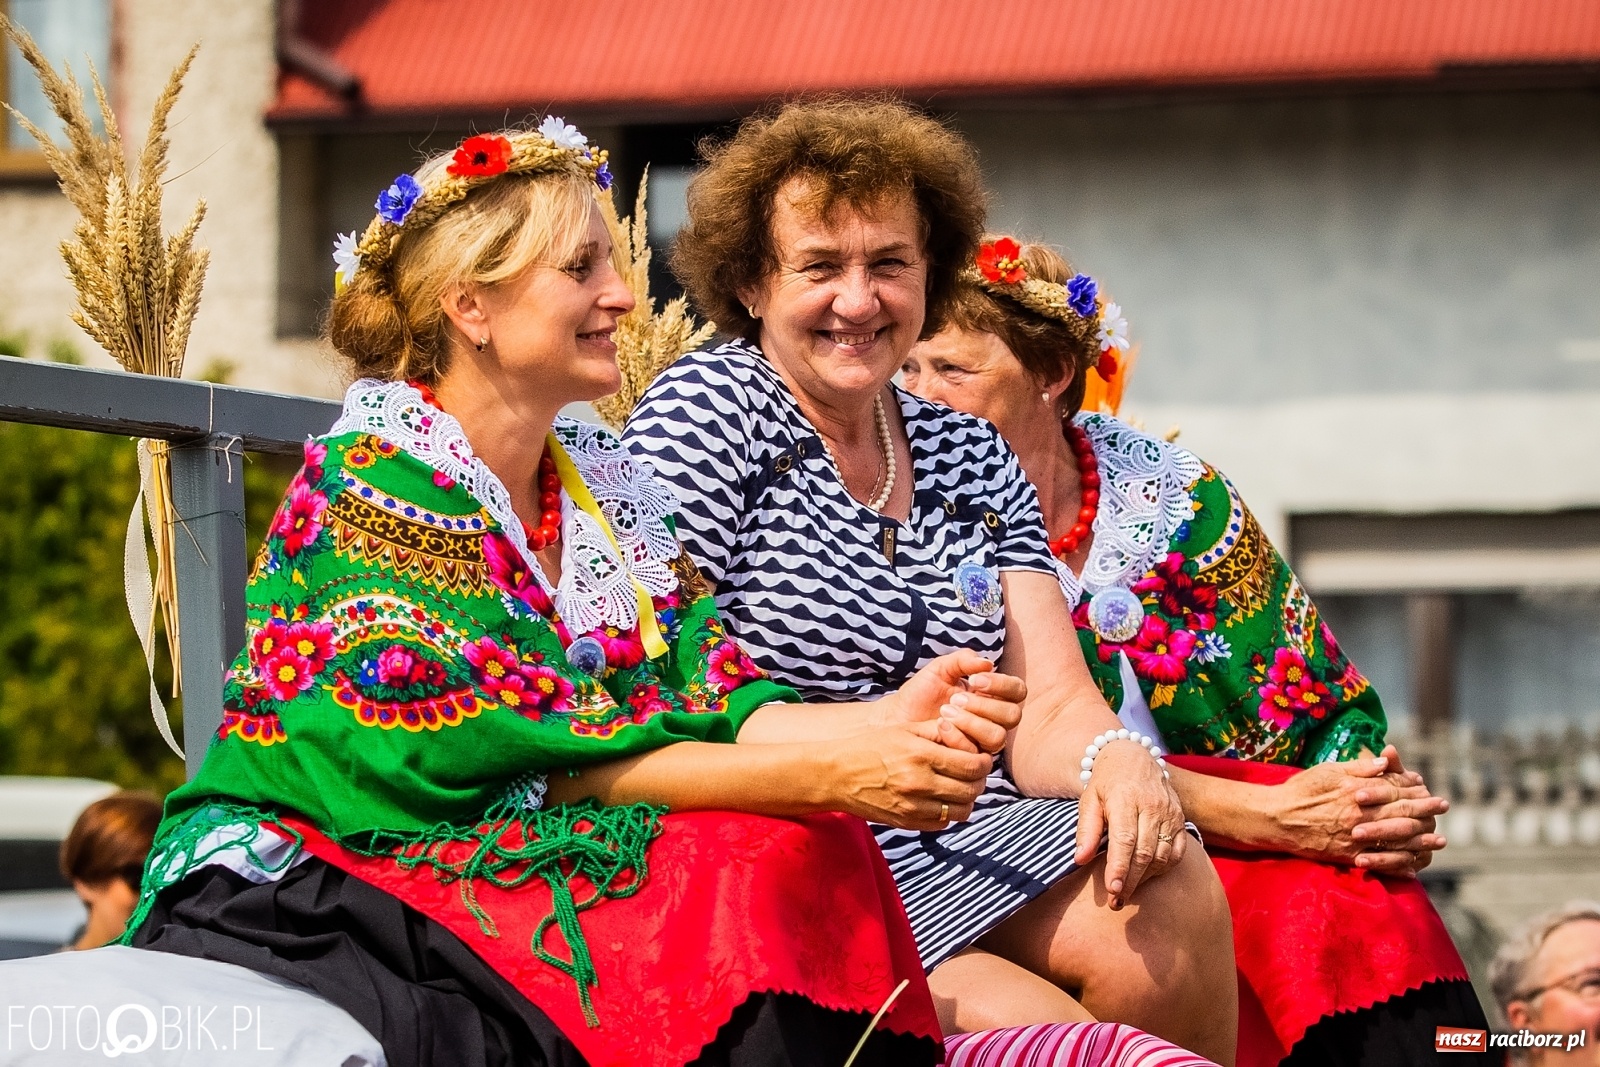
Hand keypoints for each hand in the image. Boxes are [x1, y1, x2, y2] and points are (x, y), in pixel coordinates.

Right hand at [827, 721, 993, 830]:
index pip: (972, 765)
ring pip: (962, 811)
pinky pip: (943, 824)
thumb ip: (938, 732)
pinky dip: (949, 813)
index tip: (980, 758)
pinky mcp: (907, 822)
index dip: (983, 762)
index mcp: (921, 754)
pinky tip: (941, 799)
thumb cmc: (870, 747)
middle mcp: (920, 783)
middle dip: (979, 780)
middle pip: (971, 789)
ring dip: (967, 799)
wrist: (836, 775)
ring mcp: (913, 806)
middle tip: (973, 772)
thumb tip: (969, 736)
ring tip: (959, 786)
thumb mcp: (904, 730)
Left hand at [879, 650, 1025, 754]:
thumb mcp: (940, 669)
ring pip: (998, 737)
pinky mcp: (968, 760)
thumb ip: (963, 661)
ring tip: (945, 712)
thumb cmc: (920, 693)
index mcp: (992, 696)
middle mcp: (992, 720)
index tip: (975, 680)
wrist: (896, 718)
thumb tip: (987, 663)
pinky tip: (939, 726)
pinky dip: (958, 737)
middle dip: (985, 705)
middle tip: (956, 699)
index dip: (1002, 685)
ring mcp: (982, 742)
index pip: (1017, 691)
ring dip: (972, 722)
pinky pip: (976, 753)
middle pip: (1012, 715)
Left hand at [1073, 739, 1186, 906]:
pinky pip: (1176, 852)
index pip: (1125, 839)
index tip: (1113, 889)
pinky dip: (1163, 869)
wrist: (1134, 758)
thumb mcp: (1088, 799)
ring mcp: (1170, 814)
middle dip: (1130, 881)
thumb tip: (1079, 860)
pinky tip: (1146, 876)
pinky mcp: (1180, 820)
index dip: (1120, 867)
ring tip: (1126, 893)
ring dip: (1145, 879)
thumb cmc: (1106, 783)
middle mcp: (1152, 806)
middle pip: (1144, 852)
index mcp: (1125, 799)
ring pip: (1162, 855)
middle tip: (1115, 902)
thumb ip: (1086, 829)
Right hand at [1268, 749, 1447, 875]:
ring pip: (1396, 840)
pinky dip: (1397, 866)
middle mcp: (1360, 816)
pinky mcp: (1347, 856)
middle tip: (1444, 807)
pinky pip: (1379, 863)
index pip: (1394, 789)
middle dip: (1425, 810)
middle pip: (1401, 813)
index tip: (1430, 788)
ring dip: (1421, 840)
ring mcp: (1355, 838)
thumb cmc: (1300, 790)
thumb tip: (1385, 762)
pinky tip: (1413, 867)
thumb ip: (1359, 768)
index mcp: (1356, 792)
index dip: (1414, 789)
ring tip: (1439, 840)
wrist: (1275, 819)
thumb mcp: (1328, 770)